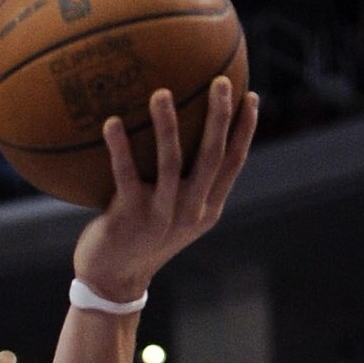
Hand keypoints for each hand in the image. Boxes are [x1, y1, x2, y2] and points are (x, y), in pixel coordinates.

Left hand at [71, 80, 258, 308]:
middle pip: (211, 157)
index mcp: (206, 208)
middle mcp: (190, 210)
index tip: (251, 95)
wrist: (113, 281)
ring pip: (170, 163)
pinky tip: (112, 121)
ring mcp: (161, 214)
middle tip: (221, 81)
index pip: (233, 163)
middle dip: (219, 117)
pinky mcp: (130, 217)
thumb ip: (183, 181)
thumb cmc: (141, 238)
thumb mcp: (171, 213)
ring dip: (166, 126)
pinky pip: (125, 174)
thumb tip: (180, 132)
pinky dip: (119, 147)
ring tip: (161, 92)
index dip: (245, 130)